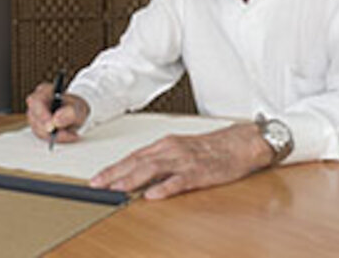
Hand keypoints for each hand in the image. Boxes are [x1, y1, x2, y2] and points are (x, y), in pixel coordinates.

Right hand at [26, 83, 89, 142]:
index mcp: (44, 91)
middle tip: (67, 134)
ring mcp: (34, 116)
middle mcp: (35, 103)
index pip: (36, 102)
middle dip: (51, 130)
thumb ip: (69, 113)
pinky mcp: (37, 127)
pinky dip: (56, 138)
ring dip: (56, 135)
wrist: (76, 113)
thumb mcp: (78, 108)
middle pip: (35, 118)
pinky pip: (43, 137)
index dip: (42, 115)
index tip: (51, 127)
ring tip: (72, 134)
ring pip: (39, 130)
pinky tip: (68, 135)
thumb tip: (55, 121)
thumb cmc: (75, 107)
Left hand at [90, 122, 273, 198]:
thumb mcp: (181, 149)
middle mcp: (172, 150)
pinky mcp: (200, 172)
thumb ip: (160, 160)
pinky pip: (179, 181)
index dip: (114, 168)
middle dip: (115, 174)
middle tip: (97, 185)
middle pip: (138, 162)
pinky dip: (164, 188)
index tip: (97, 179)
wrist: (242, 143)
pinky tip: (152, 195)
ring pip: (154, 169)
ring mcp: (185, 161)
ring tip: (116, 189)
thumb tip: (138, 174)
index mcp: (166, 144)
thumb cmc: (212, 148)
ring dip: (133, 179)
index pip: (134, 157)